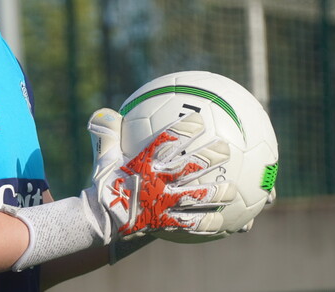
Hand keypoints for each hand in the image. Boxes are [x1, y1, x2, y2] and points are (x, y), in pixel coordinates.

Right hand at [81, 108, 234, 241]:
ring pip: (195, 196)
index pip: (166, 142)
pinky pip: (190, 223)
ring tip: (233, 190)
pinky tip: (221, 223)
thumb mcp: (104, 156)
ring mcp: (163, 202)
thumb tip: (102, 112)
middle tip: (226, 150)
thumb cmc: (106, 183)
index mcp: (144, 163)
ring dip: (215, 193)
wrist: (101, 218)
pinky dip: (206, 223)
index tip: (199, 121)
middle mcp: (157, 181)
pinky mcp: (165, 221)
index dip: (184, 130)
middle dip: (209, 158)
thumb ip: (106, 133)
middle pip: (189, 168)